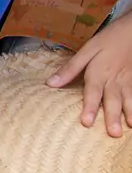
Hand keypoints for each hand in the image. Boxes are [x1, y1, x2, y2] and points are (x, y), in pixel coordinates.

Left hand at [47, 13, 131, 137]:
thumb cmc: (109, 39)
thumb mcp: (88, 49)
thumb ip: (70, 68)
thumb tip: (50, 83)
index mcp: (99, 73)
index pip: (93, 93)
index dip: (90, 108)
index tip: (87, 122)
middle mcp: (115, 80)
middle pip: (113, 100)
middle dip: (113, 117)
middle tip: (113, 133)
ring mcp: (129, 81)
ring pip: (130, 99)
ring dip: (131, 113)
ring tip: (131, 126)